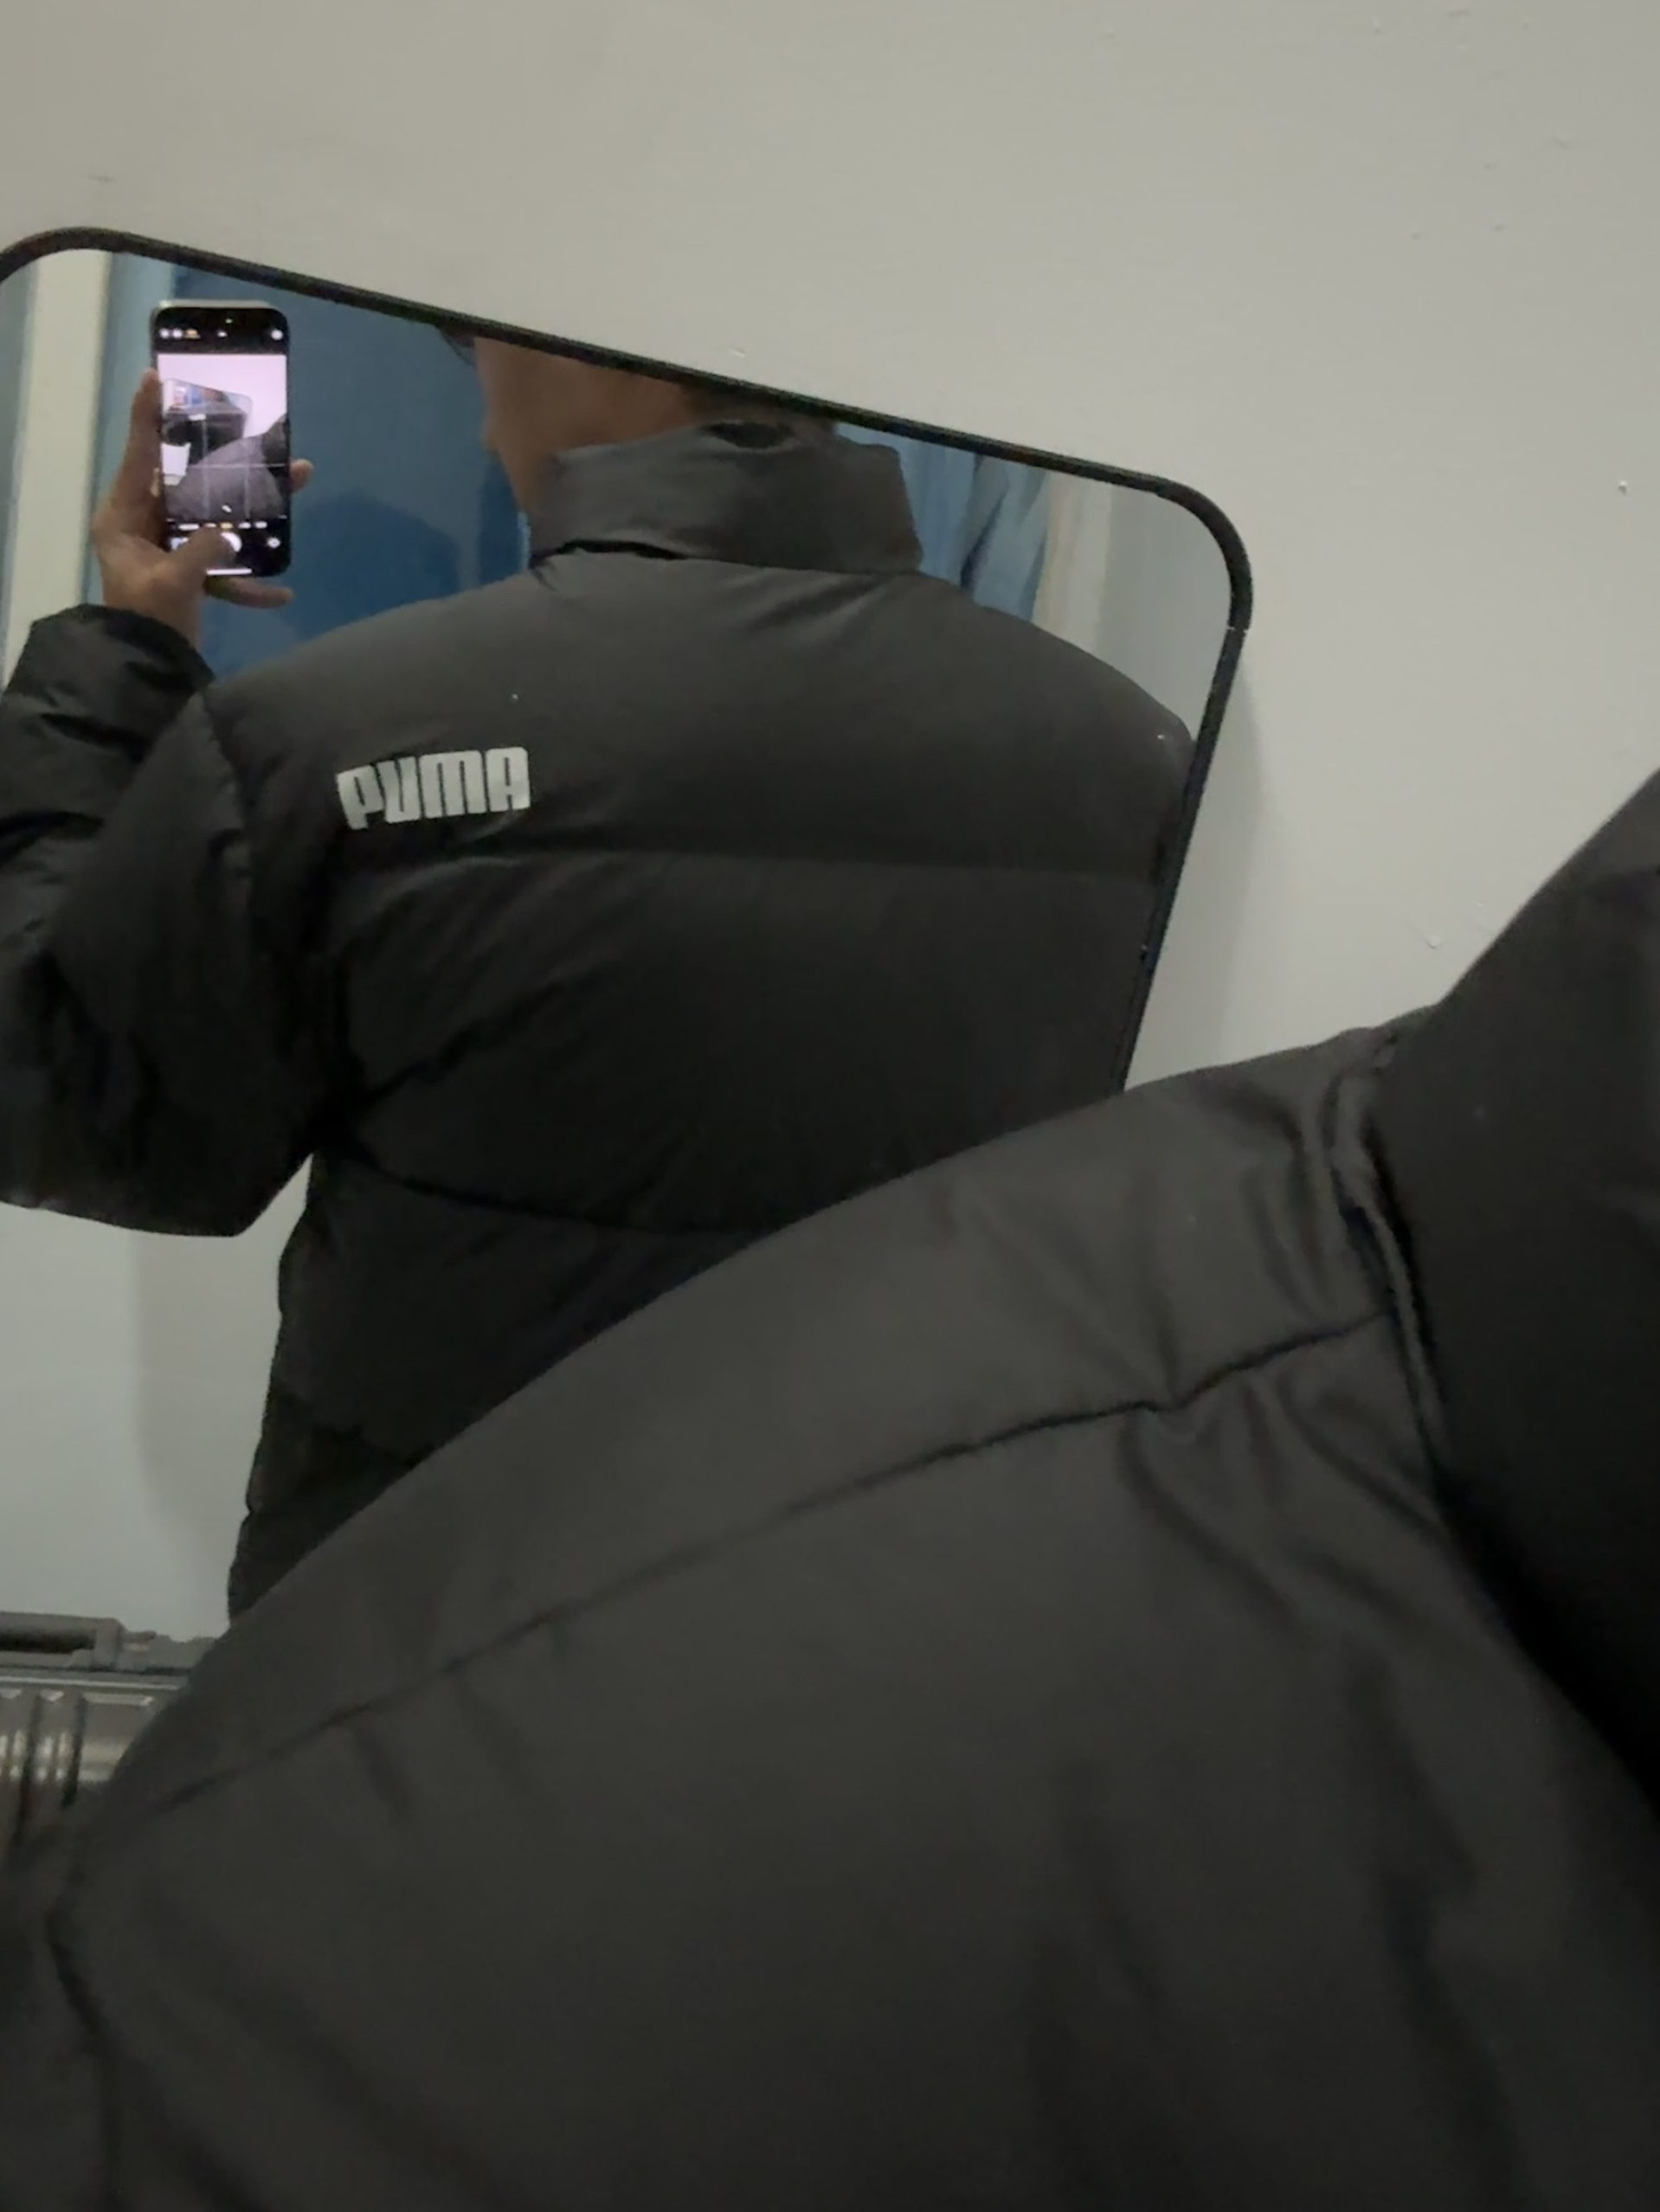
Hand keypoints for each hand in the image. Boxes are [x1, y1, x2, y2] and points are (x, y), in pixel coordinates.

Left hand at [91, 373, 313, 649]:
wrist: (148, 671)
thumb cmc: (147, 620)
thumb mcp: (172, 582)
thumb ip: (202, 549)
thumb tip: (232, 533)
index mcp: (125, 516)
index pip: (139, 455)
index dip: (148, 415)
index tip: (157, 376)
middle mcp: (145, 523)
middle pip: (190, 481)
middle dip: (232, 462)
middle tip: (261, 431)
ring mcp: (171, 548)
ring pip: (217, 517)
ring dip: (257, 510)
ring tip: (297, 480)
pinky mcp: (193, 574)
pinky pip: (227, 568)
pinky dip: (252, 583)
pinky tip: (281, 594)